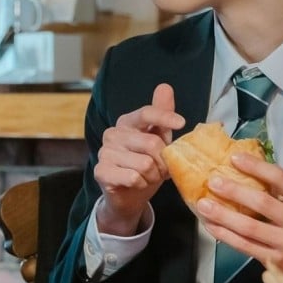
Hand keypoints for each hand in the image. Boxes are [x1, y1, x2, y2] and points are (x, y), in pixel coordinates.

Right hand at [93, 83, 184, 235]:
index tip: (181, 123)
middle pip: (151, 143)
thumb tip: (165, 86)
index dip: (165, 116)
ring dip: (153, 176)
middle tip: (162, 169)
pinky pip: (133, 177)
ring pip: (144, 164)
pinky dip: (141, 184)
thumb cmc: (146, 165)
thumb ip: (161, 114)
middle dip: (163, 161)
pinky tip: (137, 184)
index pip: (146, 113)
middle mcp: (113, 134)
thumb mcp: (159, 139)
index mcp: (127, 122)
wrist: (129, 196)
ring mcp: (104, 152)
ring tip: (149, 177)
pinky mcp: (101, 171)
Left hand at [196, 153, 282, 282]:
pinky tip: (211, 225)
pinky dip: (225, 235)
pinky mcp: (274, 261)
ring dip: (223, 215)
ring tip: (204, 205)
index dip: (256, 167)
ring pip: (249, 227)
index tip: (234, 158)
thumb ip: (280, 191)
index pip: (280, 178)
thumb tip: (243, 166)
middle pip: (263, 202)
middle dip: (234, 191)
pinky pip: (244, 245)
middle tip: (213, 181)